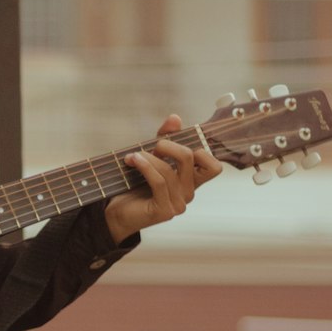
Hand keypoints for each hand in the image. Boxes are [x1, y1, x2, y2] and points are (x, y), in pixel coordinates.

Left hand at [104, 114, 222, 244]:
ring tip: (133, 156)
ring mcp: (179, 204)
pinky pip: (159, 182)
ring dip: (149, 157)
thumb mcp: (152, 157)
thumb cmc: (135, 185)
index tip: (178, 142)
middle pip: (190, 157)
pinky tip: (133, 161)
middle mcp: (189, 193)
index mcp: (191, 181)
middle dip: (169, 144)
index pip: (214, 167)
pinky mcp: (165, 211)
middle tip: (153, 146)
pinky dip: (145, 166)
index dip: (201, 149)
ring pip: (170, 170)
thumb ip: (165, 138)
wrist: (117, 212)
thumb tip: (175, 118)